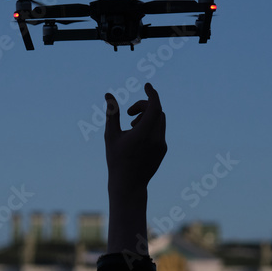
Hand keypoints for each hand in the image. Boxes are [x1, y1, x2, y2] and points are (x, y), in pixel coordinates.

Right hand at [104, 82, 166, 196]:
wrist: (129, 185)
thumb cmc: (116, 160)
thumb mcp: (110, 135)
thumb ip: (112, 113)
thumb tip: (108, 95)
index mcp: (142, 134)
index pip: (154, 106)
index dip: (151, 93)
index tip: (147, 85)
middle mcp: (156, 138)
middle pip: (157, 110)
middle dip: (144, 106)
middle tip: (130, 113)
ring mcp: (161, 144)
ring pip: (161, 119)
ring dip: (148, 115)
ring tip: (132, 125)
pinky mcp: (163, 150)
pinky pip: (160, 130)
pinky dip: (151, 126)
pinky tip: (137, 135)